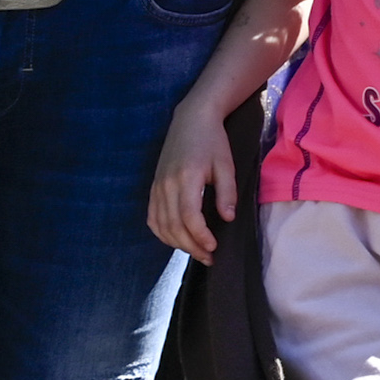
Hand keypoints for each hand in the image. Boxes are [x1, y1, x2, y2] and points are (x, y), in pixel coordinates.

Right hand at [146, 100, 240, 258]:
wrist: (190, 120)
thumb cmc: (213, 142)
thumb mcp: (226, 165)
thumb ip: (227, 193)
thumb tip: (227, 219)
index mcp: (186, 178)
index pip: (188, 216)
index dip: (199, 235)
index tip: (213, 247)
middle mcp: (166, 185)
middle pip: (173, 225)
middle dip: (191, 246)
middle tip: (209, 258)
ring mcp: (156, 187)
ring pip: (160, 225)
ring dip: (177, 243)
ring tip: (197, 252)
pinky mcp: (153, 187)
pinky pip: (152, 217)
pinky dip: (162, 233)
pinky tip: (177, 240)